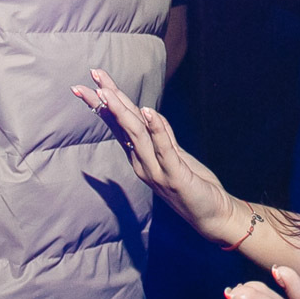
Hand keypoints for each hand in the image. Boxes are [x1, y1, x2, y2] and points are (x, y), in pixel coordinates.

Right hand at [72, 70, 244, 243]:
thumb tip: (147, 112)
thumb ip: (160, 135)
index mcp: (141, 157)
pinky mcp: (175, 176)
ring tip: (107, 91)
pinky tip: (147, 111)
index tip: (92, 82)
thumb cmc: (192, 185)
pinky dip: (156, 128)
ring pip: (136, 134)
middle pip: (121, 126)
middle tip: (87, 81)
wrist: (212, 216)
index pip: (118, 125)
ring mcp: (157, 170)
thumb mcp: (174, 154)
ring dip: (122, 111)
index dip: (105, 104)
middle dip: (105, 102)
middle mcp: (143, 163)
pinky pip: (164, 148)